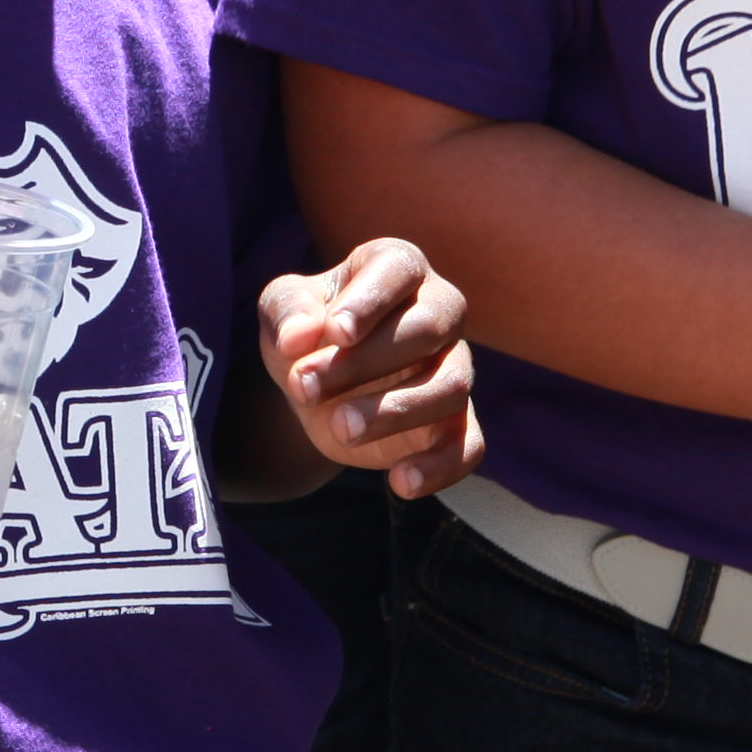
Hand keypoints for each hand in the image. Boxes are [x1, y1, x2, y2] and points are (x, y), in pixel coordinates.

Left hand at [256, 240, 476, 498]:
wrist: (314, 387)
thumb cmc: (304, 330)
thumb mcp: (282, 310)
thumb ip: (288, 313)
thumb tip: (299, 337)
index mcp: (397, 268)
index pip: (398, 270)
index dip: (371, 301)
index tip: (334, 333)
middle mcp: (438, 312)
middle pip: (429, 328)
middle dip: (366, 361)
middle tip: (304, 385)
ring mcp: (453, 368)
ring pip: (450, 387)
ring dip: (395, 411)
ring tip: (339, 428)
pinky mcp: (455, 423)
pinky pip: (469, 445)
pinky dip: (441, 467)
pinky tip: (399, 483)